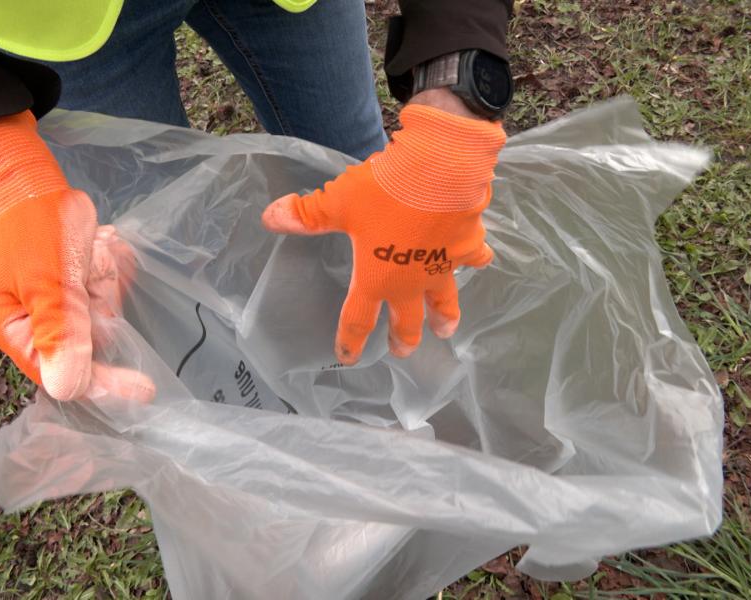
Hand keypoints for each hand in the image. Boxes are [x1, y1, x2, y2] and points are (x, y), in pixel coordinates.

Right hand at [0, 111, 152, 401]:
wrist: (34, 185)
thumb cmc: (36, 231)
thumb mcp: (48, 282)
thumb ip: (59, 331)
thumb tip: (67, 387)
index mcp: (13, 331)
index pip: (58, 373)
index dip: (99, 384)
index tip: (142, 390)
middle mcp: (33, 327)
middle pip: (80, 355)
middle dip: (103, 328)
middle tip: (120, 309)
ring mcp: (56, 309)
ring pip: (97, 328)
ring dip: (106, 299)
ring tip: (96, 260)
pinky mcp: (74, 292)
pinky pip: (101, 303)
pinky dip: (108, 284)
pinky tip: (102, 256)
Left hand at [262, 102, 505, 364]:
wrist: (441, 170)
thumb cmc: (384, 191)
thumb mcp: (339, 201)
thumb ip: (307, 214)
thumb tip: (270, 217)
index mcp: (376, 279)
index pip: (358, 320)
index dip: (350, 341)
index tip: (348, 358)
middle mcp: (410, 282)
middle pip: (406, 320)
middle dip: (402, 338)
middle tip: (402, 353)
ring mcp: (442, 266)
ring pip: (444, 300)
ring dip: (444, 316)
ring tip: (447, 329)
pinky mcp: (467, 245)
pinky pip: (474, 257)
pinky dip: (476, 259)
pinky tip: (479, 258)